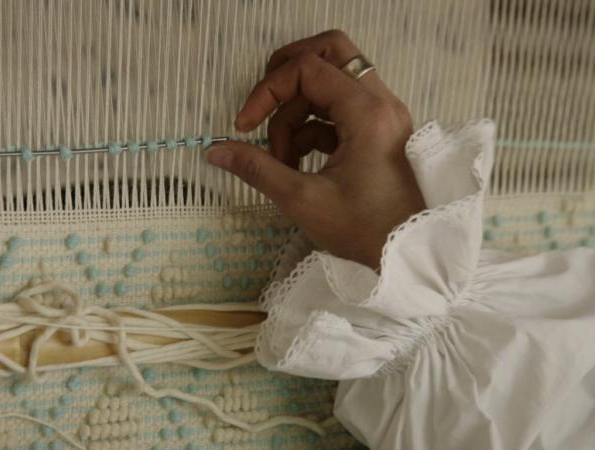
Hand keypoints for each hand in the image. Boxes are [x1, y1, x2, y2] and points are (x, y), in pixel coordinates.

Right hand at [207, 30, 425, 268]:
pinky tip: (296, 165)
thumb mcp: (302, 199)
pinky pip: (337, 111)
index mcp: (367, 113)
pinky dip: (311, 129)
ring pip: (331, 84)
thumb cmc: (364, 231)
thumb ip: (256, 168)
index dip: (267, 91)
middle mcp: (381, 103)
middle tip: (262, 104)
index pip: (308, 69)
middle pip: (331, 54)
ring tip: (281, 160)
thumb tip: (215, 151)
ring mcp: (383, 116)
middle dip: (288, 73)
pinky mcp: (379, 133)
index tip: (243, 127)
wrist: (410, 256)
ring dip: (296, 112)